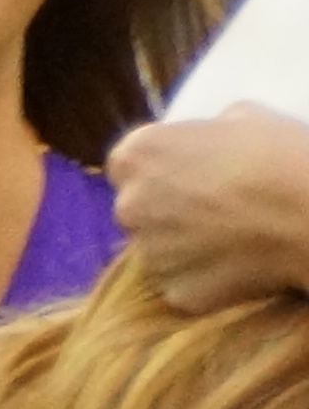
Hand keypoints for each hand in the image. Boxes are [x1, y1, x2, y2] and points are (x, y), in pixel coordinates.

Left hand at [114, 108, 308, 310]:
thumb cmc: (280, 155)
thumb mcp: (243, 117)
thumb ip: (209, 130)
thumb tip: (210, 138)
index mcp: (136, 156)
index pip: (132, 165)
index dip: (164, 171)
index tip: (193, 176)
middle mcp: (129, 205)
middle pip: (141, 210)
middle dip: (171, 210)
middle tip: (218, 210)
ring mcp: (150, 253)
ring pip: (162, 251)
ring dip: (187, 247)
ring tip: (235, 238)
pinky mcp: (176, 292)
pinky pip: (186, 285)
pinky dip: (208, 279)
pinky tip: (240, 265)